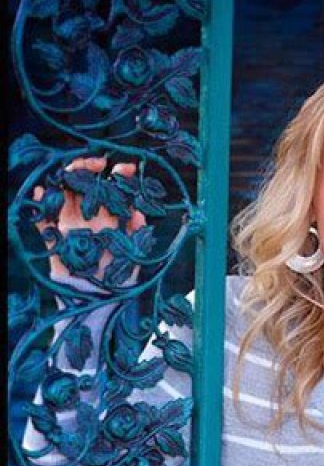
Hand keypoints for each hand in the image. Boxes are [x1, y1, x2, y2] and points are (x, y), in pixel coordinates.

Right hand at [33, 156, 146, 279]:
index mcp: (110, 220)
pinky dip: (41, 203)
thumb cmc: (118, 282)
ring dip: (66, 178)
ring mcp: (70, 226)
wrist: (97, 303)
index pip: (113, 191)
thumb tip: (139, 212)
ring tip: (74, 170)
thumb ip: (138, 234)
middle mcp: (89, 219)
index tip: (127, 168)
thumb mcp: (134, 257)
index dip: (119, 176)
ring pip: (64, 193)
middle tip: (99, 162)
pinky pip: (43, 219)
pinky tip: (43, 192)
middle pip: (85, 185)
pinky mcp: (54, 238)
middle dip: (90, 167)